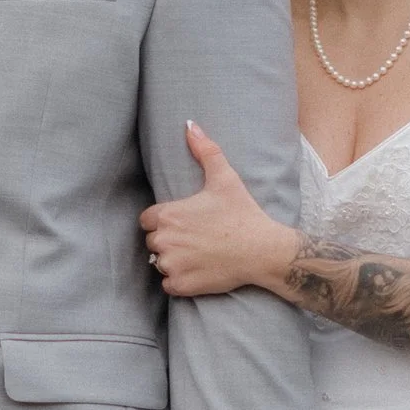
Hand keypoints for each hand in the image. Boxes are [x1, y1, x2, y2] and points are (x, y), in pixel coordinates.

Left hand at [142, 124, 292, 301]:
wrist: (262, 250)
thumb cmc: (242, 213)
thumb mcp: (224, 178)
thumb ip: (205, 150)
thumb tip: (190, 125)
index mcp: (167, 215)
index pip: (148, 220)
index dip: (164, 221)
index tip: (185, 223)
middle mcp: (163, 240)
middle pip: (153, 242)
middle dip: (168, 241)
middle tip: (195, 239)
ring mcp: (171, 264)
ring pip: (159, 264)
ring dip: (173, 261)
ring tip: (198, 255)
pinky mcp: (181, 285)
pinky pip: (168, 284)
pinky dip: (179, 281)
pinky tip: (198, 271)